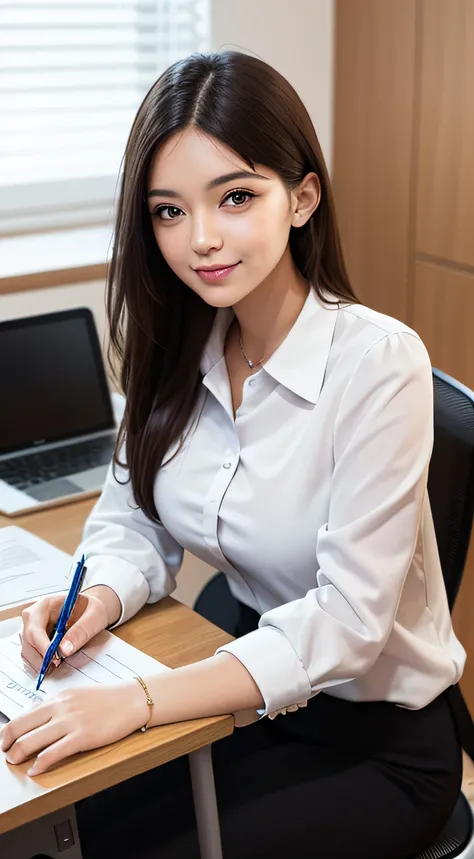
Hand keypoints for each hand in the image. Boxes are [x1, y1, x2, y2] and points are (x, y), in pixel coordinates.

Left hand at [1, 681, 147, 775]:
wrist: (131, 700)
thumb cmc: (107, 699)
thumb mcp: (77, 695)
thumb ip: (57, 706)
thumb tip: (37, 717)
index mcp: (58, 697)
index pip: (24, 714)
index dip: (9, 730)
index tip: (6, 739)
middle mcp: (60, 707)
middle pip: (21, 726)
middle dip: (8, 743)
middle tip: (6, 753)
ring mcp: (70, 722)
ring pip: (32, 741)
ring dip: (18, 754)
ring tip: (14, 762)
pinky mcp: (82, 736)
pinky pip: (53, 753)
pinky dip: (40, 764)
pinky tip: (35, 770)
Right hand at [20, 587, 116, 671]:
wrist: (90, 610)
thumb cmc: (91, 609)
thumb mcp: (94, 616)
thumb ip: (81, 631)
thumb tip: (64, 650)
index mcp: (45, 605)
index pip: (35, 627)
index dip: (42, 645)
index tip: (55, 657)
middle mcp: (34, 617)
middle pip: (28, 641)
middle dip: (41, 656)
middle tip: (59, 664)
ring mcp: (32, 629)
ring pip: (28, 651)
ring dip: (41, 662)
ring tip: (60, 663)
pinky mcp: (34, 640)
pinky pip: (32, 655)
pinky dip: (42, 662)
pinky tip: (55, 662)